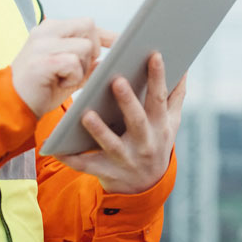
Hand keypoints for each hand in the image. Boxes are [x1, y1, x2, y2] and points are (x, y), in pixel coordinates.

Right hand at [10, 18, 111, 116]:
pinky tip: (59, 83)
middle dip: (92, 50)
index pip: (86, 23)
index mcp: (50, 29)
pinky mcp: (43, 60)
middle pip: (89, 27)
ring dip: (81, 68)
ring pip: (84, 47)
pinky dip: (72, 77)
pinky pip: (73, 63)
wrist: (12, 104)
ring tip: (64, 78)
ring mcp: (42, 44)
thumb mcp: (67, 72)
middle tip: (78, 69)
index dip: (105, 35)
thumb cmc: (39, 88)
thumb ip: (86, 63)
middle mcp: (45, 32)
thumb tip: (107, 59)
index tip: (120, 42)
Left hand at [57, 51, 185, 193]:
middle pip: (136, 120)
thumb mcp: (170, 123)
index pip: (159, 98)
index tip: (154, 54)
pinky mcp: (107, 173)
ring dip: (99, 130)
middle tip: (116, 80)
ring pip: (111, 144)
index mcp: (159, 125)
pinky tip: (56, 149)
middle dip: (127, 101)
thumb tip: (184, 67)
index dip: (158, 77)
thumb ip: (176, 96)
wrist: (146, 187)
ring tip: (86, 114)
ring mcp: (126, 159)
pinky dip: (72, 159)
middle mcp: (145, 143)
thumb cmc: (155, 142)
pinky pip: (87, 166)